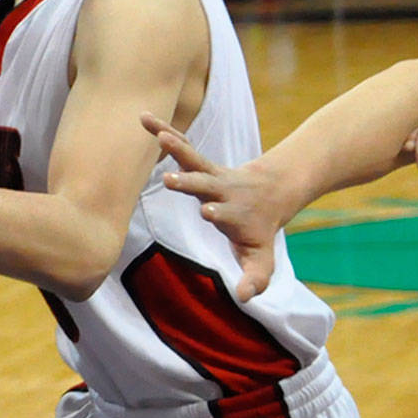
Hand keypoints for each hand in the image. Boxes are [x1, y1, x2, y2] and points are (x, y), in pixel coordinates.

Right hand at [140, 114, 284, 300]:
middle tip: (171, 179)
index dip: (217, 213)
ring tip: (158, 135)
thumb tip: (246, 299)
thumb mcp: (262, 258)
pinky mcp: (200, 162)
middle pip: (204, 184)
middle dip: (189, 182)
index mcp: (234, 214)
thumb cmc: (260, 230)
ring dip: (175, 147)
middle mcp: (221, 190)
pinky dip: (163, 130)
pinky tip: (143, 118)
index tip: (208, 212)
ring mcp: (210, 174)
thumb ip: (255, 278)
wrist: (273, 191)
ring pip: (192, 158)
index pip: (224, 214)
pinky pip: (180, 144)